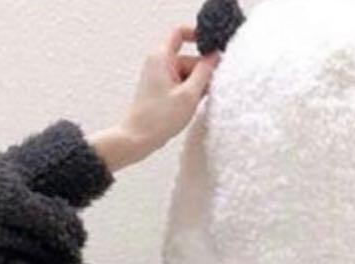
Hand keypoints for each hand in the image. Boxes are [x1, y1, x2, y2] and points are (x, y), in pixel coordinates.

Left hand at [90, 27, 219, 171]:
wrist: (138, 138)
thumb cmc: (159, 119)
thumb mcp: (189, 94)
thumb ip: (205, 72)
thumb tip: (215, 57)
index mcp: (162, 57)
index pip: (180, 33)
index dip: (197, 36)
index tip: (212, 48)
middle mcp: (159, 63)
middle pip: (188, 58)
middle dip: (202, 72)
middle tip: (209, 90)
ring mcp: (159, 77)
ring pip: (187, 74)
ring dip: (197, 86)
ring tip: (195, 103)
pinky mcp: (161, 90)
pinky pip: (181, 84)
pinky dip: (190, 93)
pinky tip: (191, 107)